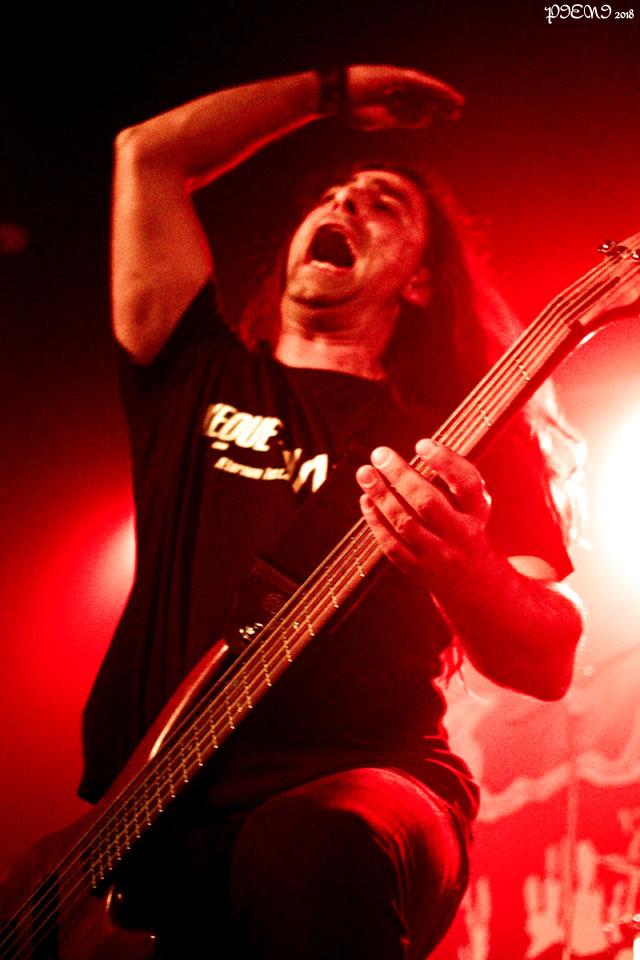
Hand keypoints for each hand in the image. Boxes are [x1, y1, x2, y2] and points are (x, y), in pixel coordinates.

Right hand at [345, 65, 462, 130]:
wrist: (338, 96)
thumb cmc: (353, 110)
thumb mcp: (383, 120)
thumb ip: (404, 119)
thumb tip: (427, 120)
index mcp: (395, 103)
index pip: (420, 105)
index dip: (435, 110)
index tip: (450, 116)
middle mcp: (399, 91)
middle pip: (425, 97)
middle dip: (442, 104)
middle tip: (458, 112)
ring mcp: (397, 82)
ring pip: (424, 89)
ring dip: (441, 95)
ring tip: (457, 103)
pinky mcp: (395, 76)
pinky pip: (417, 82)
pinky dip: (430, 87)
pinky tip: (443, 93)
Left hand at [356, 438, 490, 591]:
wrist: (470, 579)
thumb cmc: (465, 524)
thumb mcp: (472, 502)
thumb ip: (453, 477)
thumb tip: (420, 448)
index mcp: (478, 512)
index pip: (466, 484)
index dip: (445, 462)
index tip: (421, 443)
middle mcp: (462, 534)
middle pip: (428, 503)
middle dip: (400, 475)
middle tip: (379, 454)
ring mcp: (439, 555)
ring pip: (405, 524)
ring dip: (381, 495)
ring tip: (365, 473)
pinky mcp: (418, 570)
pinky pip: (392, 545)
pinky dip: (376, 521)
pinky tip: (366, 500)